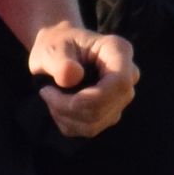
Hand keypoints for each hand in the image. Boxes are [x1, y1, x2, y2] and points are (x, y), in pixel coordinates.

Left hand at [29, 20, 138, 136]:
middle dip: (69, 108)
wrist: (58, 52)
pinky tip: (58, 106)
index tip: (53, 91)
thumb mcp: (51, 48)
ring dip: (65, 116)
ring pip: (96, 123)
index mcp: (118, 51)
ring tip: (50, 97)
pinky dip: (67, 122)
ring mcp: (121, 97)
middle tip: (45, 92)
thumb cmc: (57, 44)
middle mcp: (128, 75)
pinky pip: (89, 129)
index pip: (120, 83)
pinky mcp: (110, 113)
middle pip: (105, 107)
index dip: (90, 97)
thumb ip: (60, 61)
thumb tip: (72, 76)